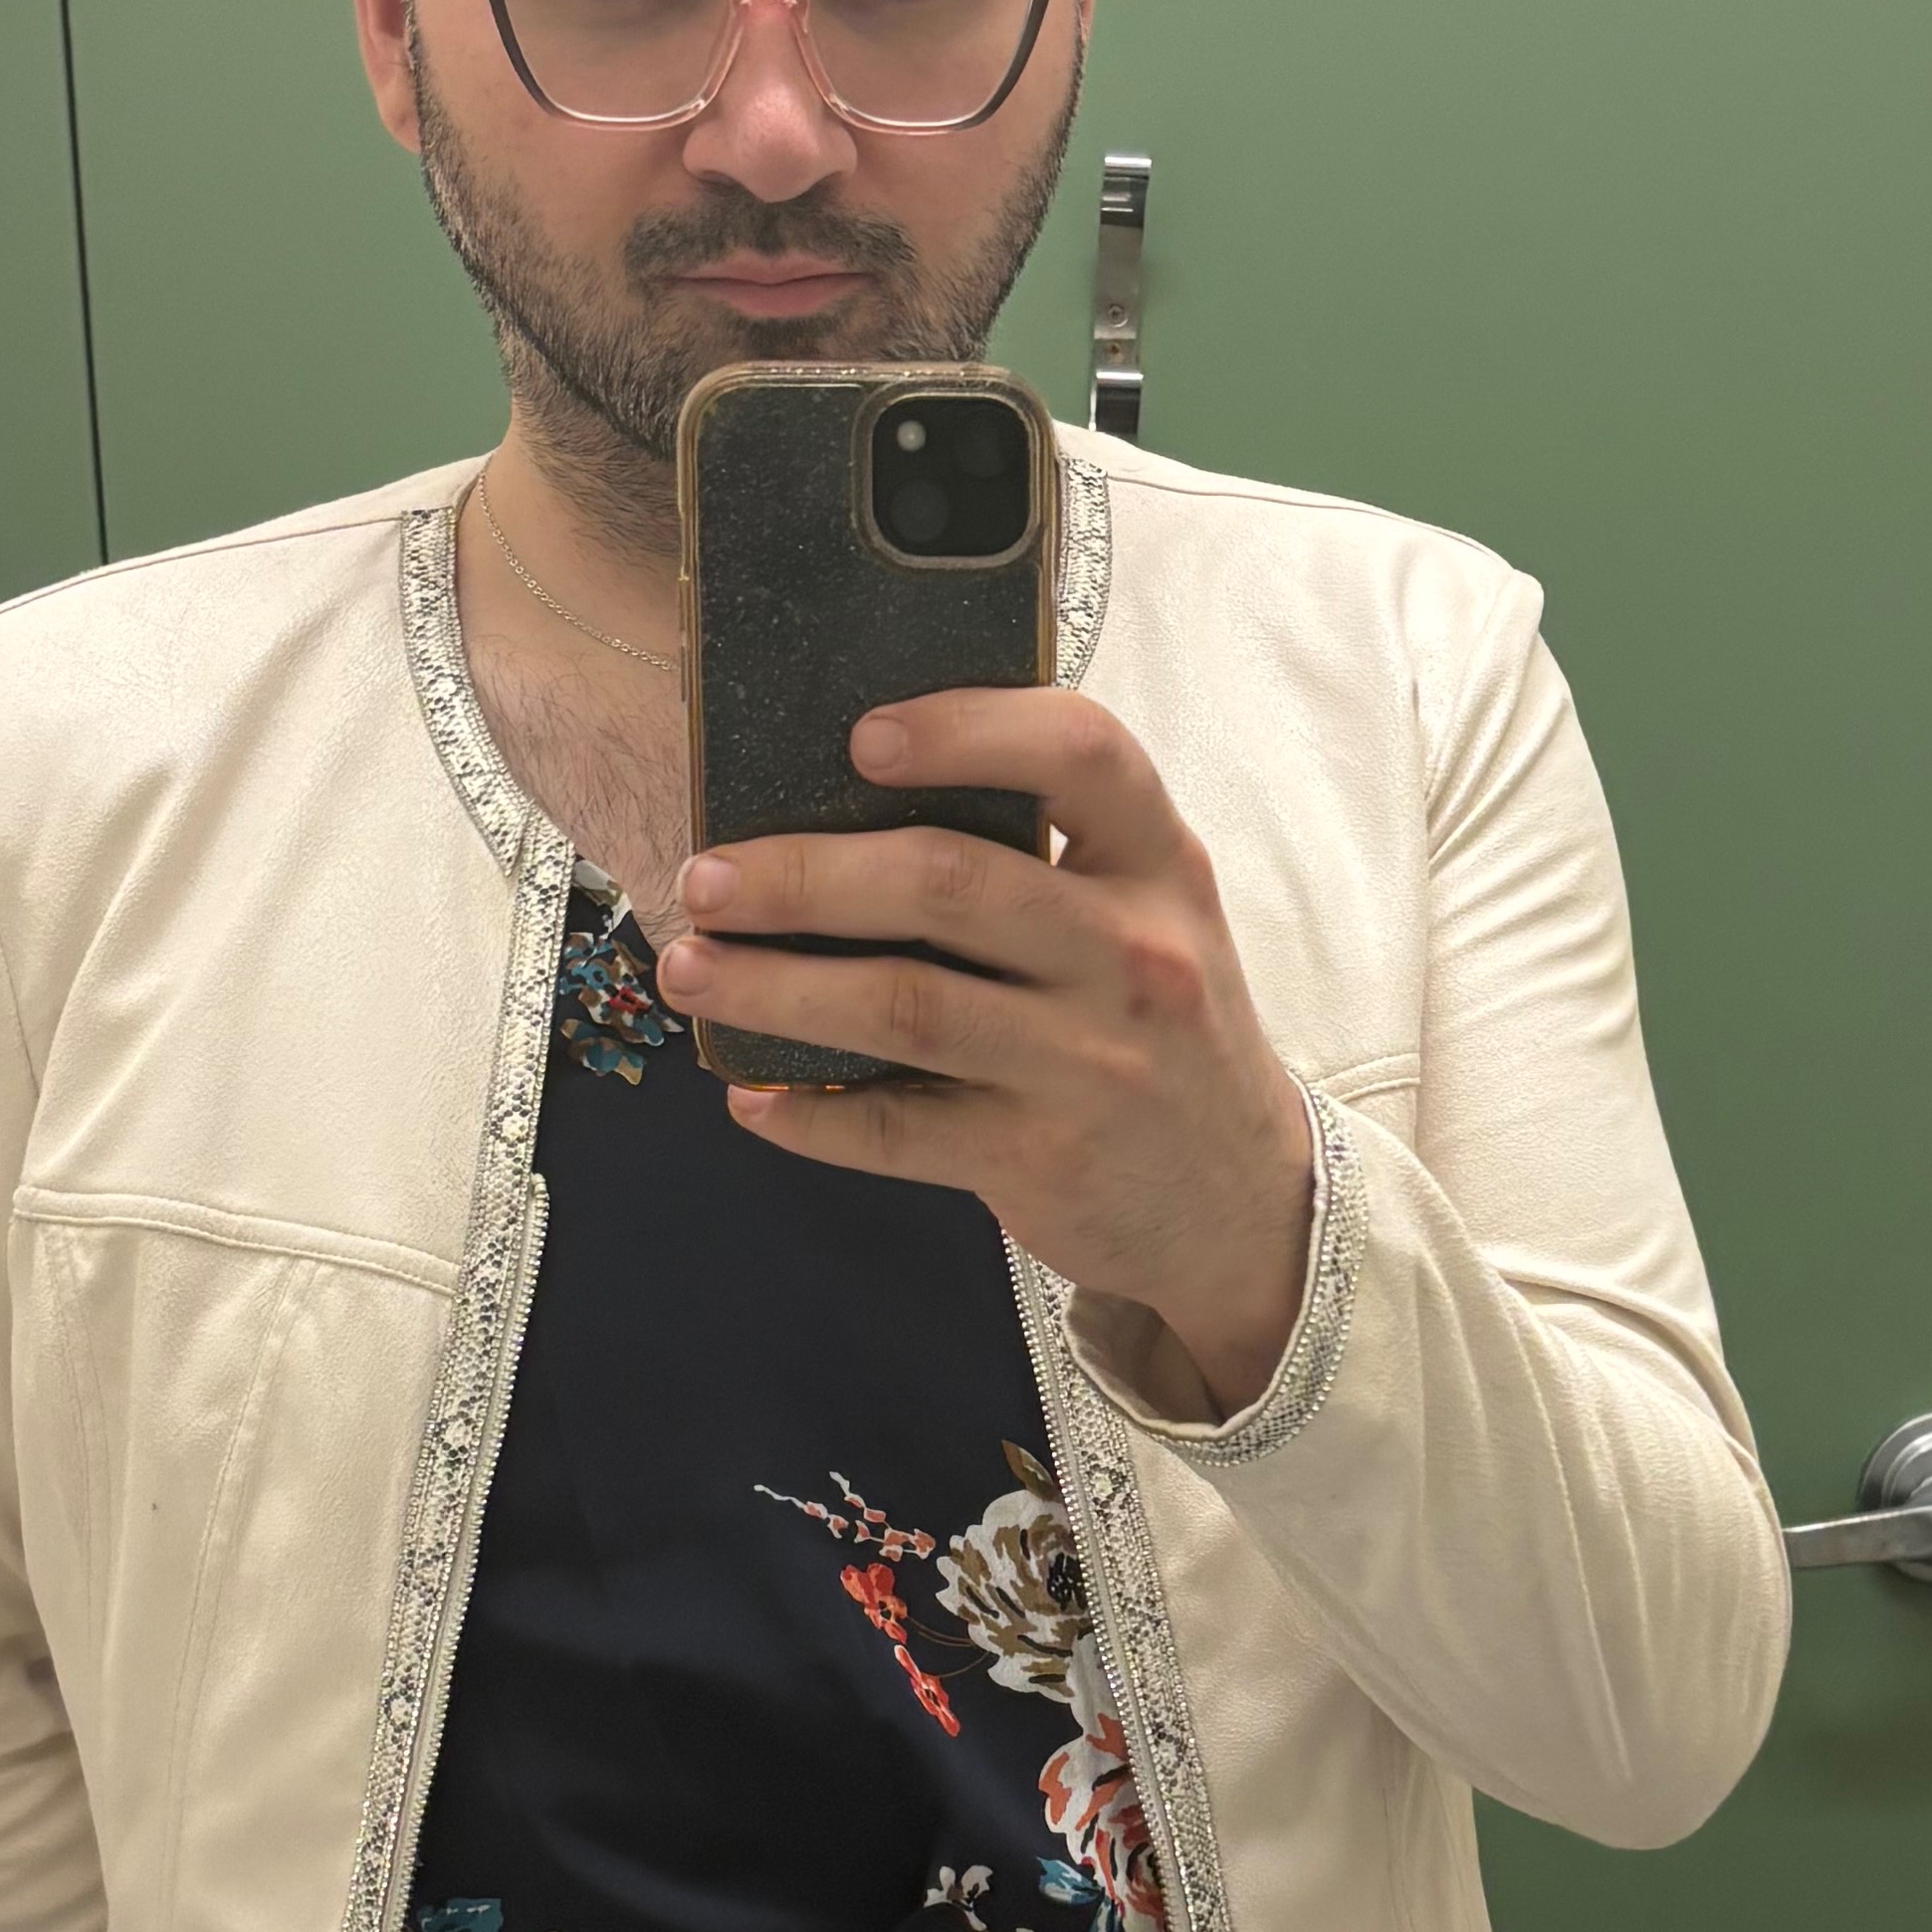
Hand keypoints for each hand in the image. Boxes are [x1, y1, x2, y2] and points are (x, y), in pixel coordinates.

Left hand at [654, 692, 1315, 1422]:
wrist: (1241, 1202)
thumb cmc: (1161, 1030)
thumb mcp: (1149, 918)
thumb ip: (1045, 857)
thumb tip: (843, 805)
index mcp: (1158, 864)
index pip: (1080, 753)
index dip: (965, 729)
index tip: (858, 739)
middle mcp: (1134, 954)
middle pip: (947, 882)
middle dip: (802, 874)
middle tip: (706, 878)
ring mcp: (1091, 1063)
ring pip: (903, 1004)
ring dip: (775, 984)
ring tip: (689, 968)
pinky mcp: (1042, 1160)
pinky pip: (896, 1128)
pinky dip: (807, 1113)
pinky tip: (748, 1094)